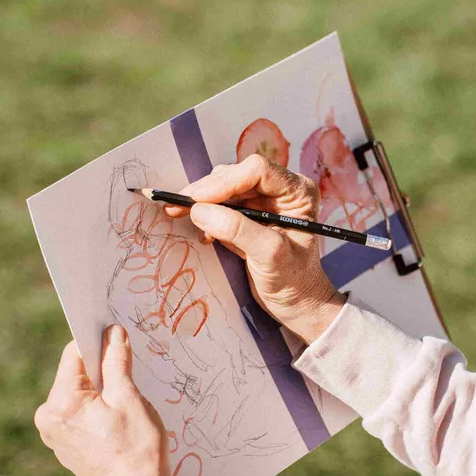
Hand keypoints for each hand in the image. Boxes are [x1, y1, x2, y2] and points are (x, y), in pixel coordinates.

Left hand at [34, 326, 171, 475]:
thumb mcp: (130, 399)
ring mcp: (54, 434)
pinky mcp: (64, 445)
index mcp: (60, 403)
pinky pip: (79, 414)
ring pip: (79, 394)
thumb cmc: (138, 450)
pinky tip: (117, 425)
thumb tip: (113, 334)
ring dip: (102, 392)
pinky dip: (97, 411)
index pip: (75, 354)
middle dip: (103, 372)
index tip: (119, 340)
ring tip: (125, 410)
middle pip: (76, 374)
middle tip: (130, 384)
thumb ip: (117, 362)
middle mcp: (48, 418)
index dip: (99, 343)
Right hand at [166, 154, 345, 344]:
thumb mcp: (269, 255)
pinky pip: (221, 205)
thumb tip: (200, 210)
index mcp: (297, 192)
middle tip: (177, 205)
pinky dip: (207, 215)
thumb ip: (238, 230)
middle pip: (237, 176)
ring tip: (182, 216)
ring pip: (225, 188)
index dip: (225, 182)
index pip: (257, 171)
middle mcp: (282, 190)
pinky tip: (204, 234)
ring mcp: (264, 202)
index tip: (197, 200)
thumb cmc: (294, 281)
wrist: (296, 303)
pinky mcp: (249, 216)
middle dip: (207, 191)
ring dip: (203, 202)